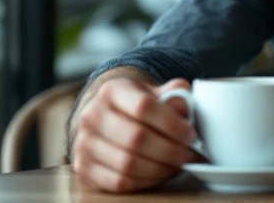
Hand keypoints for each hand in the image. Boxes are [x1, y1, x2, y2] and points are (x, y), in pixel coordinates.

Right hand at [71, 77, 199, 192]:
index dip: (172, 124)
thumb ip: (173, 94)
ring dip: (161, 169)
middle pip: (136, 138)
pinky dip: (146, 182)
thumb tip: (186, 107)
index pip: (143, 106)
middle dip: (170, 151)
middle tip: (189, 154)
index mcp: (112, 90)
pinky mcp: (84, 167)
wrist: (104, 117)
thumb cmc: (134, 106)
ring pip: (128, 164)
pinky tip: (159, 174)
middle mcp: (92, 115)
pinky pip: (119, 182)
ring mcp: (84, 143)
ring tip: (177, 164)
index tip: (190, 134)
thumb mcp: (153, 92)